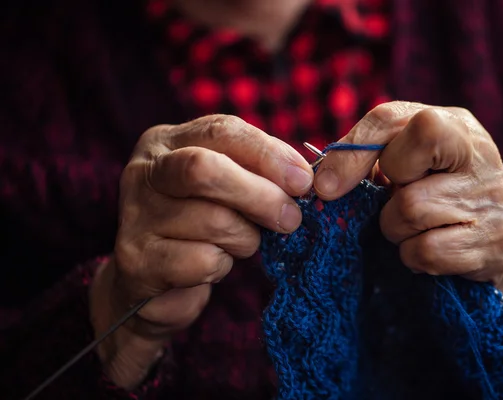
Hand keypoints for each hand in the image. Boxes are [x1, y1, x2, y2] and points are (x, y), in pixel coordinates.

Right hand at [90, 115, 312, 387]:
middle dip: (260, 195)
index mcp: (167, 142)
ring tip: (240, 243)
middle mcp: (144, 171)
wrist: (152, 280)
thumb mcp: (228, 186)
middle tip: (291, 218)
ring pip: (213, 221)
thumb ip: (258, 173)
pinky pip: (203, 261)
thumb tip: (303, 178)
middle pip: (206, 170)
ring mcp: (135, 215)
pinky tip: (213, 265)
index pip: (222, 131)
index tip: (303, 180)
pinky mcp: (137, 260)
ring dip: (245, 238)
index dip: (268, 154)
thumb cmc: (201, 223)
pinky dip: (222, 266)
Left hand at [313, 102, 502, 303]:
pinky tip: (429, 245)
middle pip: (399, 169)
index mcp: (452, 123)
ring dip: (396, 229)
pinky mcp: (494, 242)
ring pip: (409, 212)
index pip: (391, 120)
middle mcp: (480, 154)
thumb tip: (322, 182)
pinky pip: (426, 251)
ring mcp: (492, 198)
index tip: (326, 187)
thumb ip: (363, 155)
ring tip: (416, 226)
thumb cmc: (429, 190)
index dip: (352, 152)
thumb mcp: (400, 160)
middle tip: (399, 201)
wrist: (483, 236)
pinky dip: (414, 256)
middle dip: (386, 193)